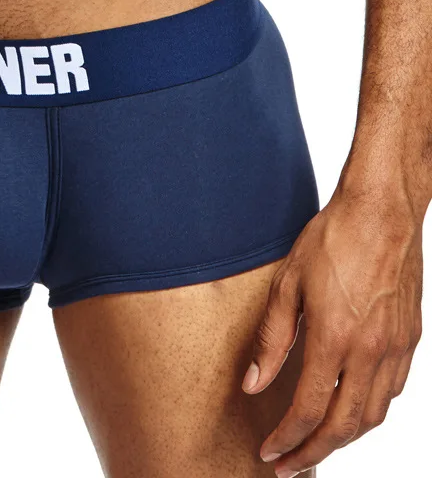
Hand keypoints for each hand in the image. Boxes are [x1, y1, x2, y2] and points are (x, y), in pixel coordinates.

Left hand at [242, 183, 422, 476]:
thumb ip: (272, 339)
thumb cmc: (331, 240)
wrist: (382, 212)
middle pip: (344, 426)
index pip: (308, 409)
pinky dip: (369, 411)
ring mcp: (396, 347)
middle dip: (314, 453)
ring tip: (316, 445)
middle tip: (289, 466)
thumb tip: (254, 383)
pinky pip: (392, 391)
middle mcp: (370, 351)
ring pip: (372, 415)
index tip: (270, 454)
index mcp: (334, 338)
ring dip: (344, 438)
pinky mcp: (410, 338)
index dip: (287, 439)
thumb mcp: (287, 284)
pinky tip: (351, 409)